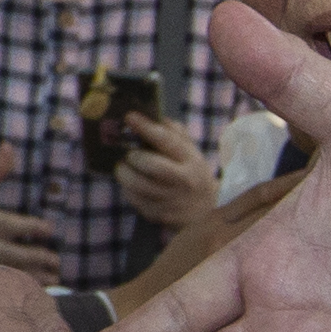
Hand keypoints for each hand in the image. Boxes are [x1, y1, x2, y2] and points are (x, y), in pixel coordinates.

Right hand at [0, 151, 60, 280]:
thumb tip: (9, 146)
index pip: (8, 224)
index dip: (30, 227)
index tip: (49, 229)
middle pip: (11, 253)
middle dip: (36, 258)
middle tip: (56, 261)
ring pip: (6, 270)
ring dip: (31, 276)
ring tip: (54, 280)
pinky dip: (15, 287)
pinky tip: (32, 290)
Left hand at [110, 111, 215, 229]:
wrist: (206, 210)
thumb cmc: (192, 173)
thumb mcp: (191, 152)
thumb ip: (175, 134)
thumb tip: (155, 118)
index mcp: (191, 160)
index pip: (167, 141)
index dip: (146, 127)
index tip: (130, 117)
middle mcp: (183, 181)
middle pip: (151, 165)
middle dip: (134, 156)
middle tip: (129, 153)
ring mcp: (171, 201)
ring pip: (137, 185)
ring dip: (124, 172)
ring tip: (124, 167)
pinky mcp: (158, 215)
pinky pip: (134, 199)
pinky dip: (127, 188)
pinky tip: (131, 184)